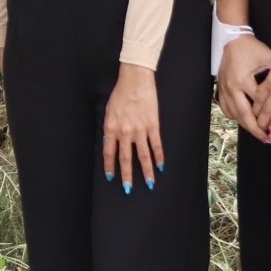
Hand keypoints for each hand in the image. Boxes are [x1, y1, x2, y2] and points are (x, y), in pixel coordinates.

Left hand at [102, 64, 163, 190]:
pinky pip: (156, 145)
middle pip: (126, 158)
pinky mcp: (153, 125)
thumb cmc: (120, 94)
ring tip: (149, 184)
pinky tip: (161, 166)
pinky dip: (159, 157)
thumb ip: (110, 129)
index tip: (111, 178)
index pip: (109, 153)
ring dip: (146, 171)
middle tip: (128, 189)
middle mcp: (124, 132)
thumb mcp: (109, 111)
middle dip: (127, 175)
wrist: (135, 80)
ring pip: (143, 155)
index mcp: (111, 128)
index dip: (110, 167)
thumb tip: (111, 143)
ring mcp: (140, 130)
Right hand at [215, 34, 270, 138]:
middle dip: (256, 129)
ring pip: (233, 114)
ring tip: (257, 133)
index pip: (257, 104)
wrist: (234, 39)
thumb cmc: (252, 48)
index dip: (268, 117)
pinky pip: (225, 108)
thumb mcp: (269, 60)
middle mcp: (232, 87)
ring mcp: (224, 88)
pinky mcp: (220, 88)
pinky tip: (242, 121)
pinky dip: (234, 116)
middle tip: (266, 138)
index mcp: (243, 80)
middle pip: (244, 114)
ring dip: (245, 125)